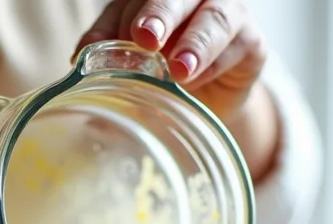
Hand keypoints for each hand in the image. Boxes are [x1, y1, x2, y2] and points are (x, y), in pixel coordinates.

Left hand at [75, 0, 267, 121]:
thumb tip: (80, 57)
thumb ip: (109, 48)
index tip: (113, 39)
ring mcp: (228, 13)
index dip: (122, 17)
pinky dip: (214, 65)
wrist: (207, 101)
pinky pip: (237, 46)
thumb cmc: (163, 70)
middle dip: (161, 13)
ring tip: (178, 69)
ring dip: (196, 43)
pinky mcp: (251, 42)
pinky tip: (195, 81)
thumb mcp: (132, 57)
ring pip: (215, 17)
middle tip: (146, 37)